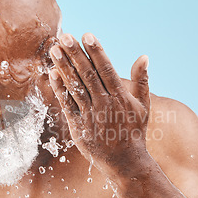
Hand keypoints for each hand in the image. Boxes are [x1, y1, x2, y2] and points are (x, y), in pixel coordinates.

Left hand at [49, 33, 149, 174]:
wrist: (125, 163)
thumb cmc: (135, 132)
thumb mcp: (144, 106)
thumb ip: (142, 80)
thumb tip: (144, 56)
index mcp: (121, 97)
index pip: (106, 69)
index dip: (96, 51)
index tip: (87, 35)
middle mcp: (105, 104)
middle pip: (88, 74)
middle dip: (75, 54)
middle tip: (65, 36)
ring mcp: (91, 116)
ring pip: (76, 87)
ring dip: (64, 67)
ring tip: (54, 49)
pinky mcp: (79, 127)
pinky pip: (67, 105)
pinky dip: (60, 89)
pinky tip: (52, 74)